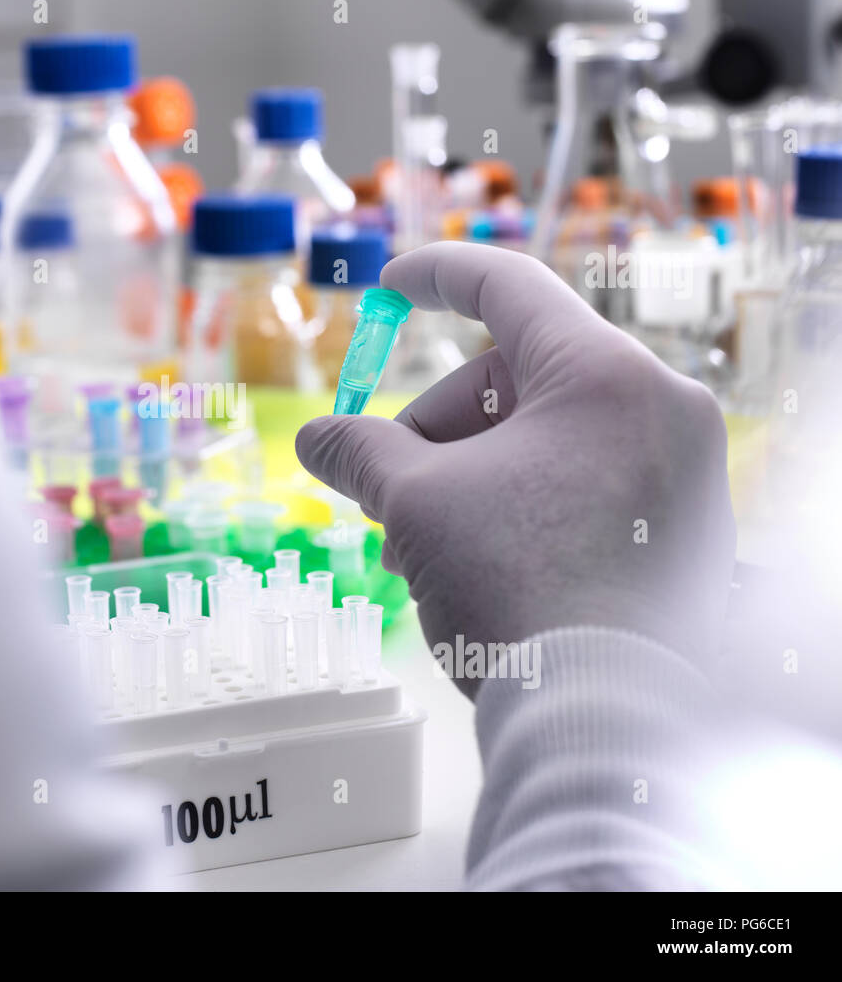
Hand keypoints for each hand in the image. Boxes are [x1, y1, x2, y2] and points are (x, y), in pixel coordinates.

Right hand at [296, 242, 735, 694]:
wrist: (606, 717)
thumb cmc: (516, 589)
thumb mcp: (417, 505)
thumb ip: (360, 452)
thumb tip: (313, 438)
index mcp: (605, 376)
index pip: (510, 288)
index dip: (435, 276)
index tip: (389, 284)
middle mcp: (659, 407)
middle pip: (515, 380)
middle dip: (433, 430)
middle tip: (383, 488)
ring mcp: (679, 470)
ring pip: (542, 437)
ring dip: (463, 476)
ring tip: (413, 544)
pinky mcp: (679, 525)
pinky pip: (580, 481)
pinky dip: (515, 501)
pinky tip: (468, 558)